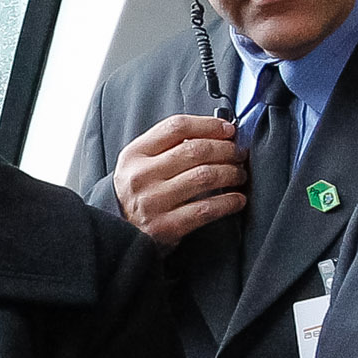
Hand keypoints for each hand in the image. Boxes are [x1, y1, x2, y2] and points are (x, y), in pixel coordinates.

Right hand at [111, 113, 248, 248]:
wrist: (118, 232)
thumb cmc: (137, 193)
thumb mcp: (139, 163)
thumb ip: (167, 145)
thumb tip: (214, 132)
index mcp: (135, 154)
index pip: (176, 127)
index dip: (208, 125)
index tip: (228, 129)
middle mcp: (142, 176)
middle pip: (195, 150)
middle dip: (226, 149)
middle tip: (239, 153)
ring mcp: (154, 202)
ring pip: (205, 177)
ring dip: (231, 173)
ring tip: (239, 174)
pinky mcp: (166, 226)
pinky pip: (206, 209)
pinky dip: (228, 202)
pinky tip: (237, 199)